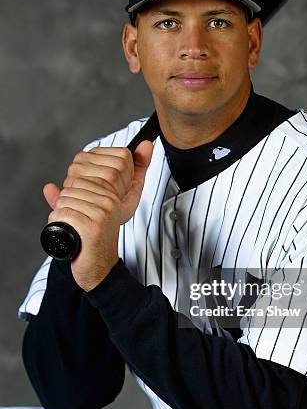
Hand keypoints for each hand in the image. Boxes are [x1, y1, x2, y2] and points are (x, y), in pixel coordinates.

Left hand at [43, 141, 153, 291]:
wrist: (97, 264)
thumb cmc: (104, 229)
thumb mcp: (118, 199)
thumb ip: (131, 171)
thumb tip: (145, 144)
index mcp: (118, 191)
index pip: (90, 161)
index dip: (87, 174)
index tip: (92, 194)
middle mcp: (112, 200)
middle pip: (76, 177)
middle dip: (71, 192)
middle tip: (82, 210)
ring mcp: (103, 212)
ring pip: (67, 194)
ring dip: (64, 208)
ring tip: (78, 220)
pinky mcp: (92, 226)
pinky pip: (62, 212)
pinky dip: (59, 221)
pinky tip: (71, 229)